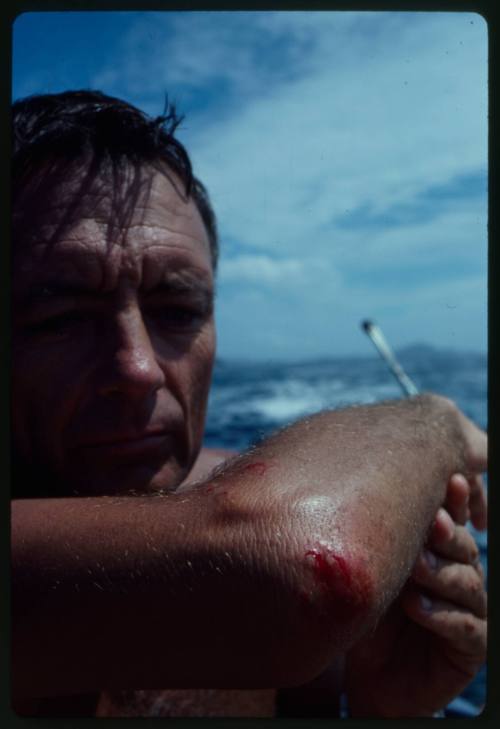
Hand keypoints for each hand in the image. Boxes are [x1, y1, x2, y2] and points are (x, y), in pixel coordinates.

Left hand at [344, 473, 486, 716]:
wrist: (372, 679)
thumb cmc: (368, 618)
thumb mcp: (373, 576)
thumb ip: (384, 544)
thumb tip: (372, 496)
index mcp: (438, 553)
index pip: (451, 522)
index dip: (455, 502)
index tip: (451, 480)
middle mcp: (459, 575)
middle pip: (462, 548)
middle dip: (447, 535)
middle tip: (431, 523)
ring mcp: (470, 610)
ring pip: (466, 582)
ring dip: (440, 573)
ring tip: (416, 567)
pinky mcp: (472, 646)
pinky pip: (464, 626)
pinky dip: (441, 614)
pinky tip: (416, 607)